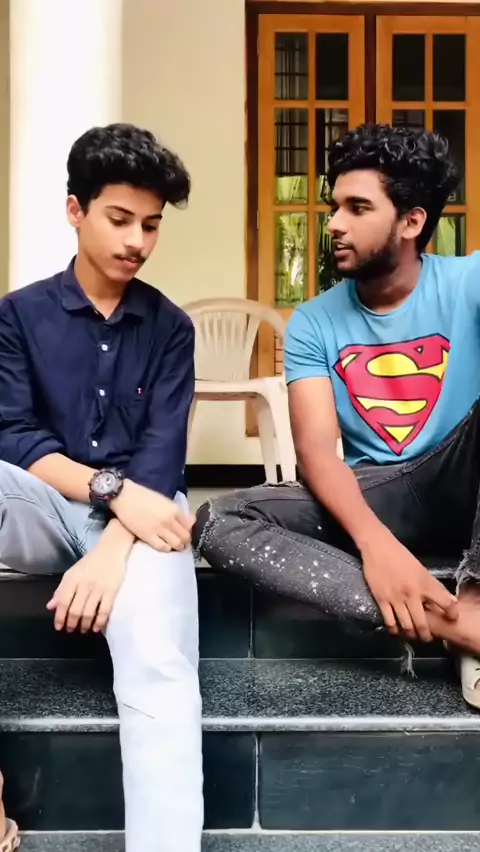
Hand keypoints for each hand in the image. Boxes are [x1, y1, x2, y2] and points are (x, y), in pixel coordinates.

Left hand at [46, 546, 125, 633]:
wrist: (111, 550)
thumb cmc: (90, 563)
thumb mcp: (72, 573)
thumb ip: (61, 590)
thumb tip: (50, 607)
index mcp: (72, 579)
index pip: (63, 601)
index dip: (60, 616)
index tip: (59, 627)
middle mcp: (84, 584)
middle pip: (75, 609)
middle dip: (72, 623)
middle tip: (71, 630)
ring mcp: (98, 588)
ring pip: (89, 612)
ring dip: (84, 625)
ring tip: (83, 630)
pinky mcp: (111, 591)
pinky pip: (104, 610)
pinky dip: (99, 622)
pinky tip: (96, 628)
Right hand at [111, 479, 194, 552]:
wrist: (124, 496)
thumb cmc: (144, 496)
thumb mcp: (164, 500)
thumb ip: (177, 511)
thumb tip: (191, 521)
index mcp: (174, 509)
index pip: (189, 525)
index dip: (190, 531)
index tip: (187, 534)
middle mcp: (169, 520)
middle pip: (185, 536)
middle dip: (186, 541)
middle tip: (184, 543)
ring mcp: (159, 529)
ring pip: (176, 543)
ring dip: (178, 546)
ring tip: (177, 547)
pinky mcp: (148, 536)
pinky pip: (162, 547)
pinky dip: (166, 548)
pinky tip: (166, 547)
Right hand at [361, 528, 457, 642]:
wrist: (378, 547)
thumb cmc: (400, 556)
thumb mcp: (420, 569)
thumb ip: (431, 586)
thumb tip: (444, 601)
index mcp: (425, 583)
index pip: (446, 603)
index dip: (451, 613)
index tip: (450, 618)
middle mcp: (413, 593)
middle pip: (423, 623)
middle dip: (426, 635)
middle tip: (427, 637)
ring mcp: (396, 598)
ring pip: (407, 626)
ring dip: (411, 635)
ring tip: (412, 635)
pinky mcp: (381, 599)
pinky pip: (389, 621)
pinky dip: (394, 630)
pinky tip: (396, 629)